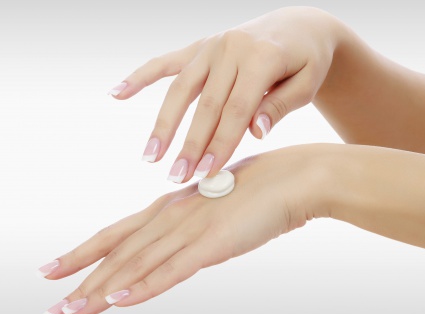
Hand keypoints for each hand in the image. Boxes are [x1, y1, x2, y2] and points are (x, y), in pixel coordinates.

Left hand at [41, 144, 329, 313]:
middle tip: (51, 306)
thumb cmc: (260, 191)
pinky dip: (142, 287)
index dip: (82, 253)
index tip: (54, 268)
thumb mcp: (216, 209)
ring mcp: (190, 230)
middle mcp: (170, 218)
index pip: (116, 234)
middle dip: (80, 280)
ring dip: (100, 292)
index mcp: (170, 208)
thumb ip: (193, 226)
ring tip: (68, 313)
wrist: (295, 177)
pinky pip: (172, 271)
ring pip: (135, 266)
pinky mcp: (213, 244)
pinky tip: (119, 301)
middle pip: (116, 254)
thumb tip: (179, 241)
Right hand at [110, 7, 340, 182]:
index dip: (221, 143)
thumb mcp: (307, 83)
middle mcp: (231, 47)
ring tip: (150, 155)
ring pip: (181, 88)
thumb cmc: (307, 60)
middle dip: (190, 144)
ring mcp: (212, 45)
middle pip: (206, 104)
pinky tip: (117, 92)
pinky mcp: (200, 46)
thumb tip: (254, 131)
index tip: (206, 173)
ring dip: (163, 123)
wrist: (299, 26)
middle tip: (176, 177)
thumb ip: (280, 106)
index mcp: (262, 56)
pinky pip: (166, 62)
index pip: (237, 110)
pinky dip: (141, 77)